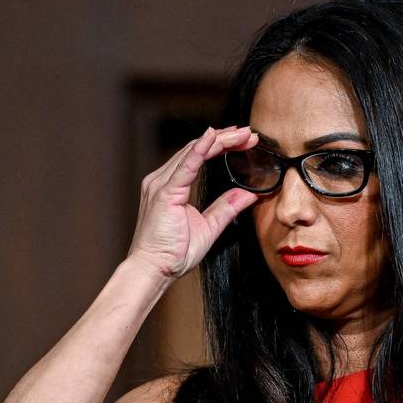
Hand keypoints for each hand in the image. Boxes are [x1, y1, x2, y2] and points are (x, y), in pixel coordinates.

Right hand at [127, 125, 258, 281]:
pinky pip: (185, 166)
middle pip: (197, 149)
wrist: (153, 269)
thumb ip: (226, 208)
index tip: (245, 141)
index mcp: (172, 186)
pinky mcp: (164, 193)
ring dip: (220, 140)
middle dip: (225, 139)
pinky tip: (214, 137)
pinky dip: (200, 150)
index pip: (199, 157)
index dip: (222, 146)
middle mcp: (163, 179)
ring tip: (242, 133)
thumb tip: (248, 195)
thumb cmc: (173, 253)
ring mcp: (161, 184)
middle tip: (249, 132)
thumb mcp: (208, 227)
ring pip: (193, 152)